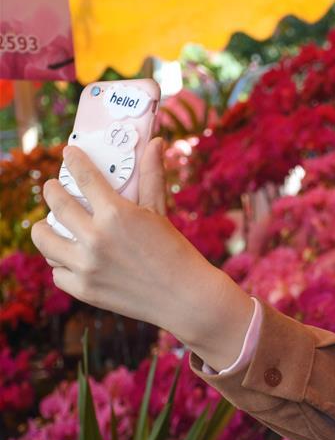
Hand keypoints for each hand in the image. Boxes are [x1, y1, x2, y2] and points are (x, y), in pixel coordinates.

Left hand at [31, 140, 252, 368]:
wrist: (185, 297)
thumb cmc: (175, 251)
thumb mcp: (159, 212)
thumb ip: (151, 177)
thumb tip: (156, 142)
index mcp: (116, 214)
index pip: (83, 177)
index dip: (73, 161)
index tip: (68, 154)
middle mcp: (96, 238)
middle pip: (56, 205)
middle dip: (51, 191)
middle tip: (52, 188)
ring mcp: (87, 266)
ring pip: (45, 240)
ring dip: (43, 229)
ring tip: (48, 225)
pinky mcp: (84, 290)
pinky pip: (57, 272)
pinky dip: (62, 264)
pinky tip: (69, 258)